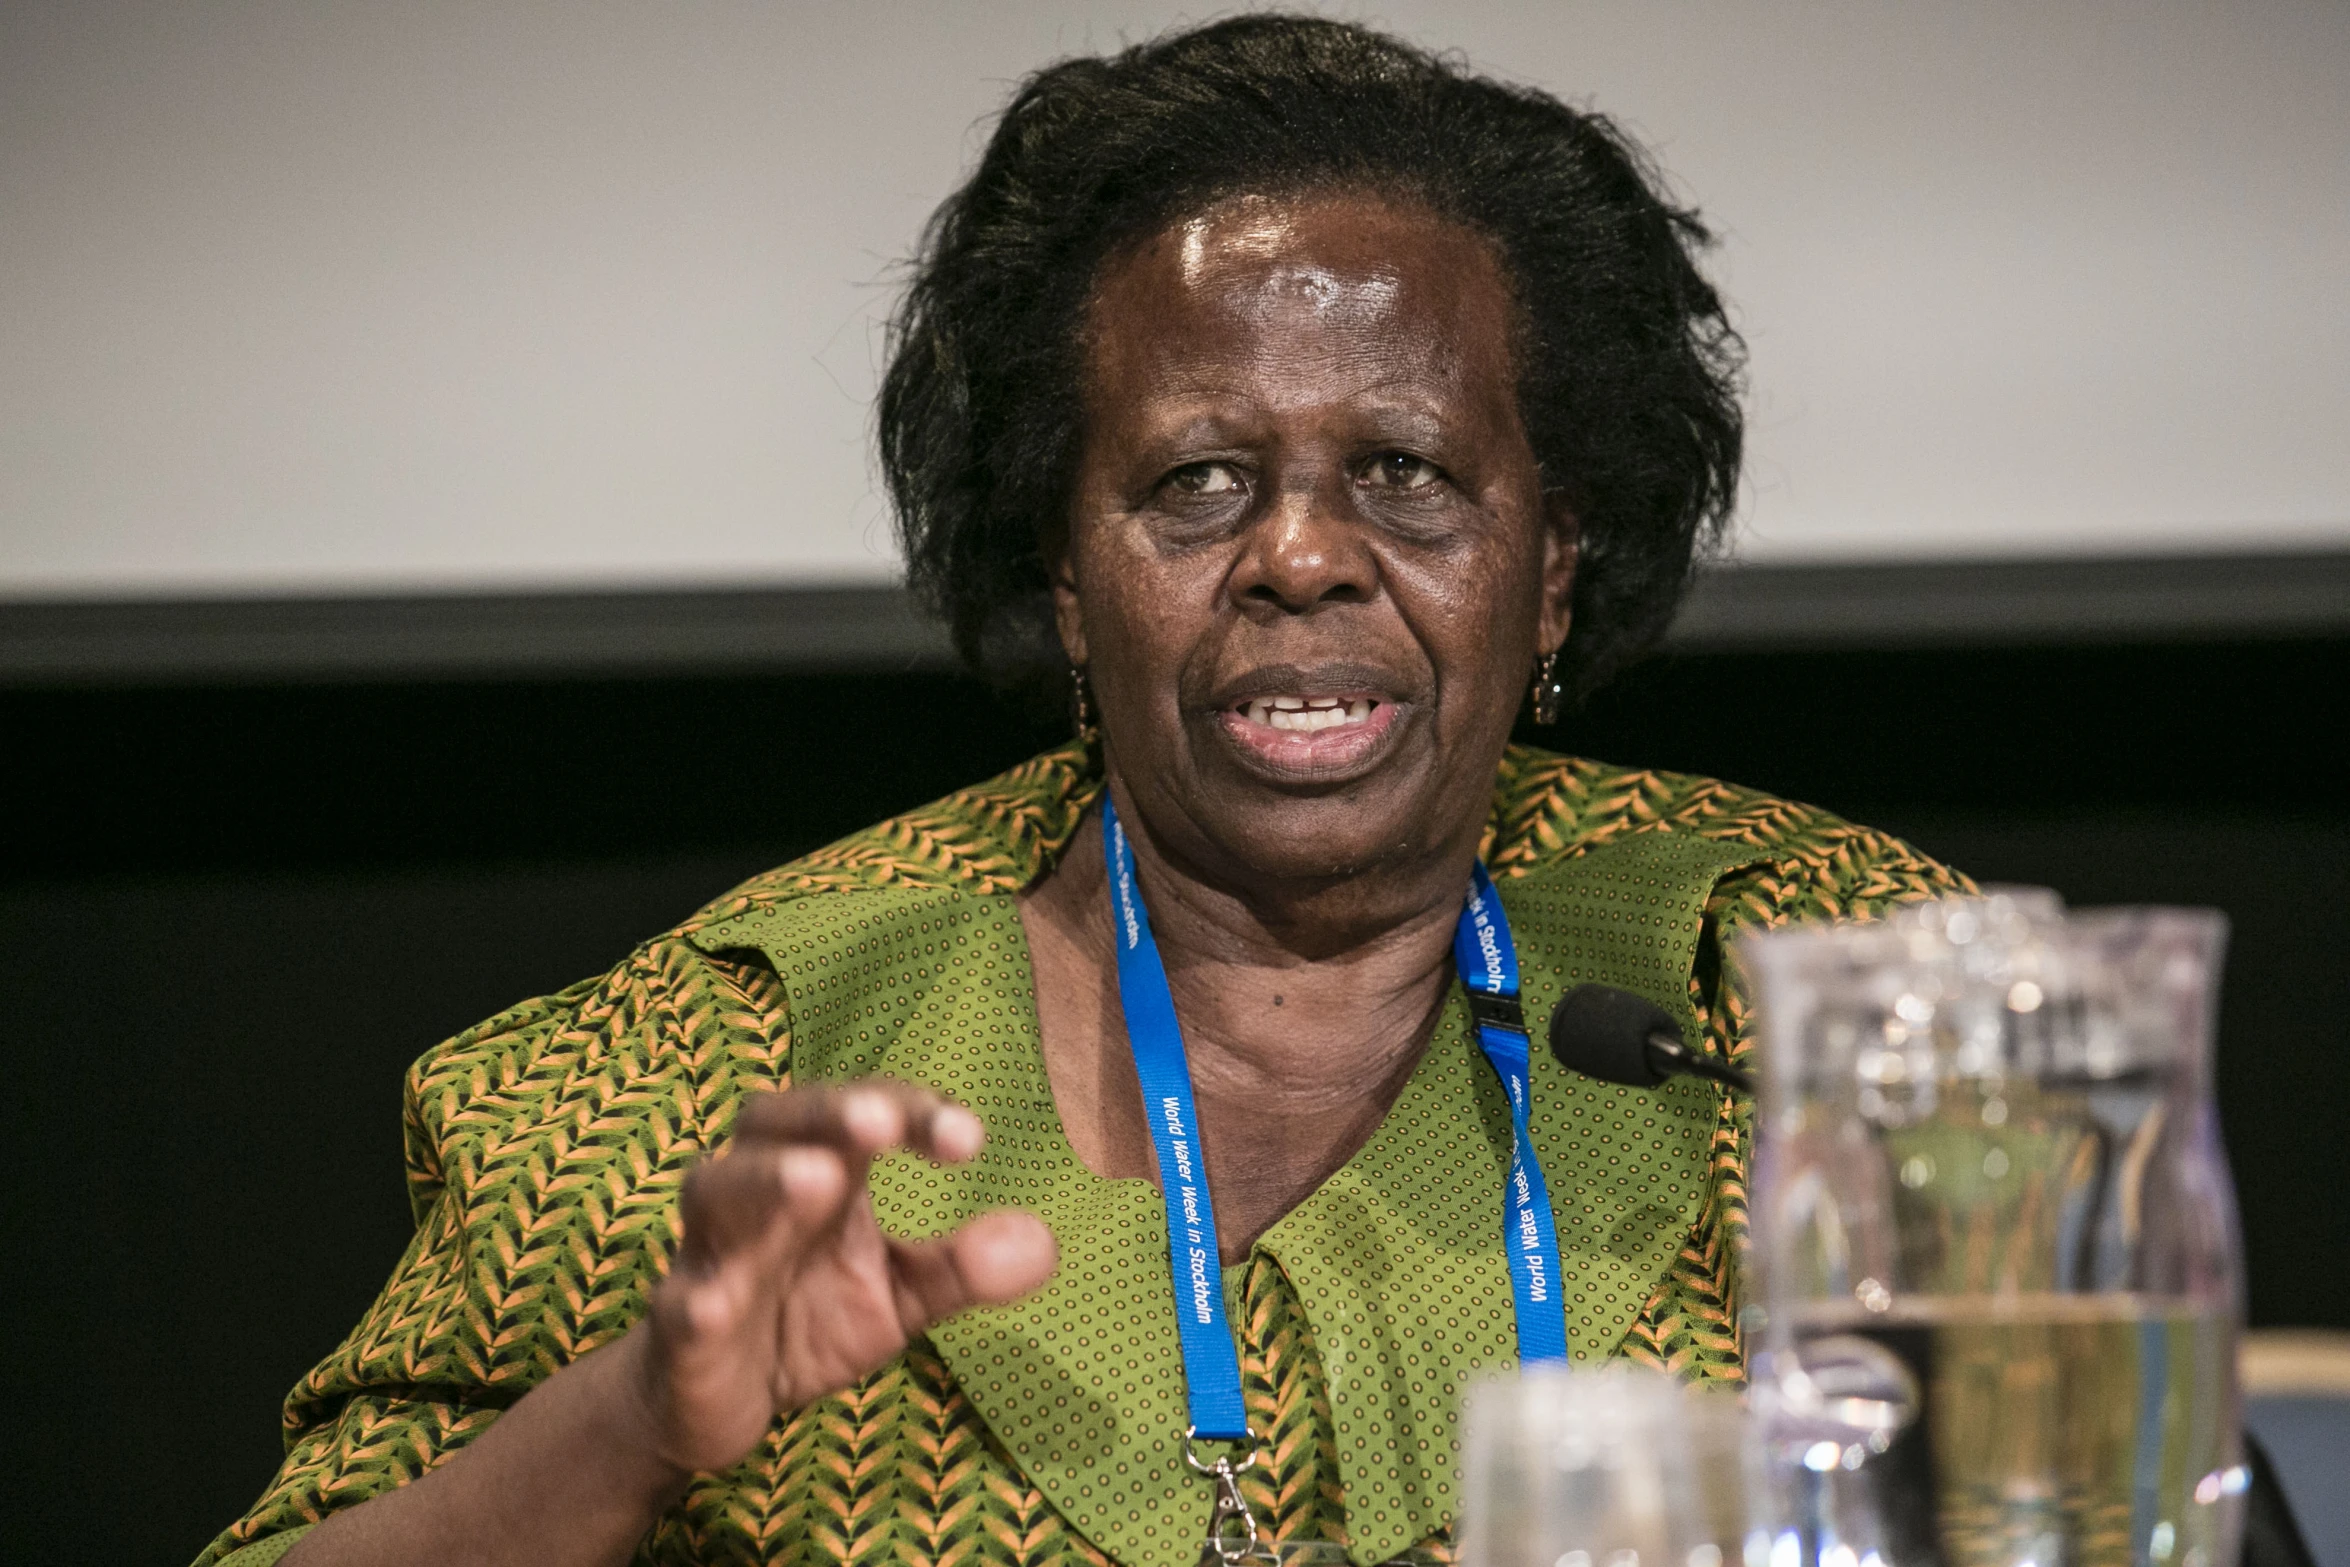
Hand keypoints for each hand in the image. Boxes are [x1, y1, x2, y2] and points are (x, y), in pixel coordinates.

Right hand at [621, 1080, 1055, 1477]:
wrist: (714, 1400)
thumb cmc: (808, 1318)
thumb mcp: (900, 1296)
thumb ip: (964, 1267)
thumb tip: (1042, 1241)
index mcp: (821, 1168)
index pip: (865, 1115)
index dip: (912, 1114)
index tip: (968, 1140)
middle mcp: (759, 1192)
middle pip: (777, 1122)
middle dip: (829, 1114)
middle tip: (881, 1120)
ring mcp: (712, 1253)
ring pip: (717, 1192)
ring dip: (765, 1180)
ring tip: (819, 1179)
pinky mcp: (681, 1323)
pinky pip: (680, 1303)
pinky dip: (695, 1299)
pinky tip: (713, 1302)